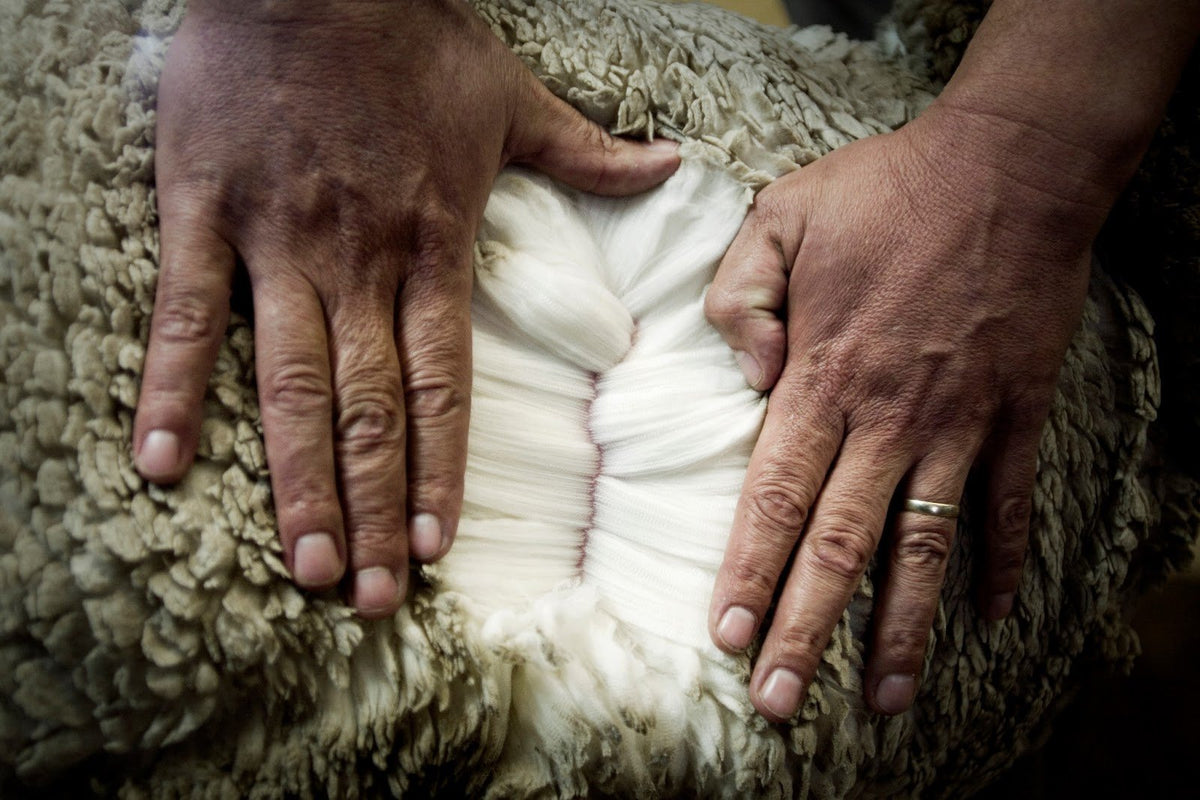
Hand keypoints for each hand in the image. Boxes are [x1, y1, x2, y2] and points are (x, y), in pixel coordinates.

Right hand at [132, 0, 678, 617]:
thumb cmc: (412, 35)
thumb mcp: (512, 95)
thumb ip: (588, 150)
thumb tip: (672, 164)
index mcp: (433, 244)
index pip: (443, 382)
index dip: (439, 470)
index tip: (435, 546)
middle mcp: (359, 260)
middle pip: (370, 407)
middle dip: (373, 506)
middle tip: (369, 595)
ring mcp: (277, 240)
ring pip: (288, 381)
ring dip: (297, 479)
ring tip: (306, 563)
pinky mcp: (203, 210)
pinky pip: (185, 313)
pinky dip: (172, 389)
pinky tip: (161, 465)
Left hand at [704, 109, 1093, 719]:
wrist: (1009, 166)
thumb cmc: (886, 189)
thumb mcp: (779, 215)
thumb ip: (739, 295)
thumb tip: (745, 377)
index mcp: (821, 376)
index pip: (775, 495)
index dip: (749, 569)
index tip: (727, 636)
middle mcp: (887, 418)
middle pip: (840, 545)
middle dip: (805, 628)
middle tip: (778, 701)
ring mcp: (958, 424)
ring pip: (924, 549)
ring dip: (902, 630)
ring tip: (882, 701)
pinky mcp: (1016, 414)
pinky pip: (1010, 506)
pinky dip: (1003, 564)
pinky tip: (994, 621)